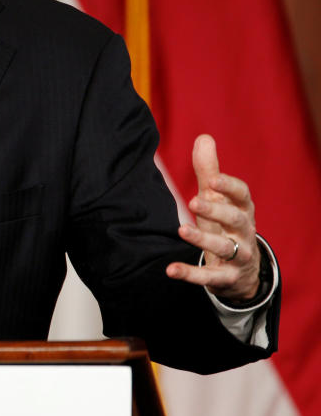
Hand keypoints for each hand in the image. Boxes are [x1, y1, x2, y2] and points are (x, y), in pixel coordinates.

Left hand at [165, 134, 260, 301]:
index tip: (212, 179)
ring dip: (203, 239)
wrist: (241, 271)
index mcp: (243, 209)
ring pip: (225, 248)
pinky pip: (210, 278)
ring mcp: (238, 256)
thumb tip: (204, 137)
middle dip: (217, 210)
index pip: (242, 195)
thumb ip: (209, 171)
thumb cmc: (225, 225)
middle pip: (236, 219)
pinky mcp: (226, 278)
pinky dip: (190, 274)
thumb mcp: (217, 199)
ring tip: (181, 230)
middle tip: (194, 201)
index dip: (229, 186)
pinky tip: (170, 270)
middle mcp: (244, 232)